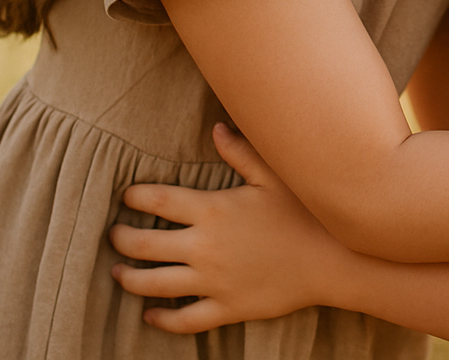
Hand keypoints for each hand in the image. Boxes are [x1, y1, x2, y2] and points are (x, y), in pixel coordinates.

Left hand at [109, 124, 354, 333]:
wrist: (334, 260)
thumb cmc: (306, 213)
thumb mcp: (274, 176)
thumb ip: (241, 152)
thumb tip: (216, 128)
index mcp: (213, 210)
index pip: (159, 199)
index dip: (136, 195)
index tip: (126, 194)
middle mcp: (205, 247)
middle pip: (144, 244)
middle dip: (122, 239)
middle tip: (113, 235)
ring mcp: (213, 281)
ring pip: (154, 284)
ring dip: (130, 278)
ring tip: (118, 273)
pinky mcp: (227, 308)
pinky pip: (184, 319)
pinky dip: (162, 319)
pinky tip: (150, 315)